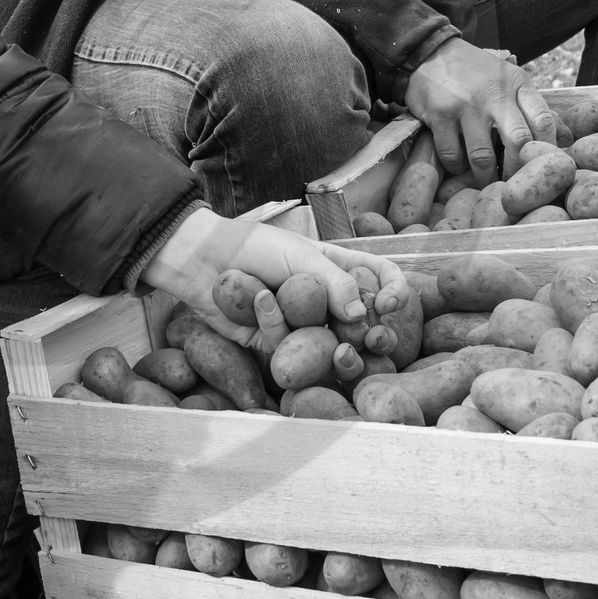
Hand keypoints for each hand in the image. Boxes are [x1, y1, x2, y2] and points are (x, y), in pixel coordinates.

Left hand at [142, 208, 410, 345]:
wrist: (203, 258)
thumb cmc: (255, 246)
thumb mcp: (301, 255)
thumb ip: (336, 282)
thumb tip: (363, 316)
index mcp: (339, 269)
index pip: (382, 279)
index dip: (394, 291)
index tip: (387, 303)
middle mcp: (326, 300)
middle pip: (366, 326)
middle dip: (374, 336)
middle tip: (371, 340)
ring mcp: (303, 325)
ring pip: (334, 350)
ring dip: (339, 352)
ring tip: (340, 349)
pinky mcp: (276, 344)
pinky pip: (288, 347)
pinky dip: (275, 323)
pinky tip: (260, 299)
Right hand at [404, 38, 556, 183]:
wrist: (432, 53)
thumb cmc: (477, 72)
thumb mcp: (510, 78)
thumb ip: (533, 106)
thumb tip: (566, 139)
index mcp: (518, 84)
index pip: (544, 121)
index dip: (547, 150)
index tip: (540, 166)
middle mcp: (495, 94)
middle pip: (519, 142)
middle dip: (517, 170)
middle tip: (513, 183)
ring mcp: (466, 105)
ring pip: (482, 155)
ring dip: (485, 176)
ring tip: (486, 182)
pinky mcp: (440, 115)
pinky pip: (452, 154)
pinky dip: (456, 166)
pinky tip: (459, 166)